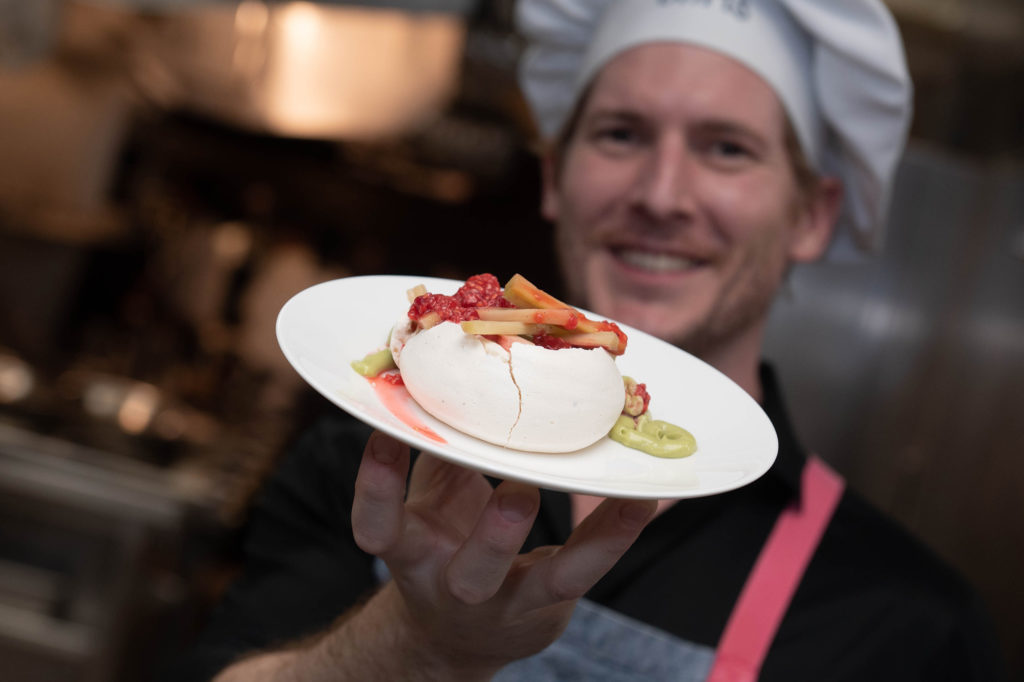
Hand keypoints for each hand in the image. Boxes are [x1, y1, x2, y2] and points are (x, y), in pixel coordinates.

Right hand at [352, 430, 656, 678]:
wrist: (453, 635)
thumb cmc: (439, 542)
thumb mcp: (425, 501)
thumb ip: (433, 449)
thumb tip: (430, 366)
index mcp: (409, 553)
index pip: (376, 526)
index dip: (376, 484)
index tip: (385, 432)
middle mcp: (452, 586)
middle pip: (470, 575)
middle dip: (496, 537)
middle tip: (519, 491)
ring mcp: (506, 602)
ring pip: (544, 584)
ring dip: (583, 541)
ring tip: (610, 494)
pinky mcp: (548, 605)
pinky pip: (585, 571)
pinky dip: (616, 533)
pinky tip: (643, 500)